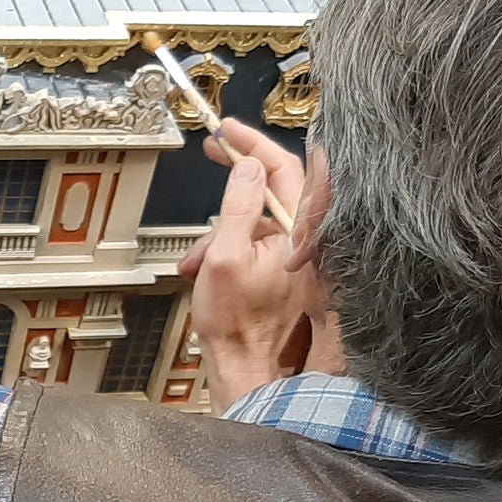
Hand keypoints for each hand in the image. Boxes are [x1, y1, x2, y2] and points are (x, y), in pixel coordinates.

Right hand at [175, 119, 339, 412]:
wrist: (249, 372)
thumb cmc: (238, 327)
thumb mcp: (225, 257)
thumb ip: (239, 205)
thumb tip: (249, 166)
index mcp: (297, 233)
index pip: (283, 168)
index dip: (253, 142)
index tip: (227, 129)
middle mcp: (303, 242)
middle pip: (274, 187)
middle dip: (239, 174)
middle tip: (216, 153)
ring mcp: (296, 258)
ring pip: (258, 219)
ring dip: (222, 230)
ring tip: (198, 260)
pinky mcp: (286, 273)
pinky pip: (257, 244)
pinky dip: (229, 250)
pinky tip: (207, 272)